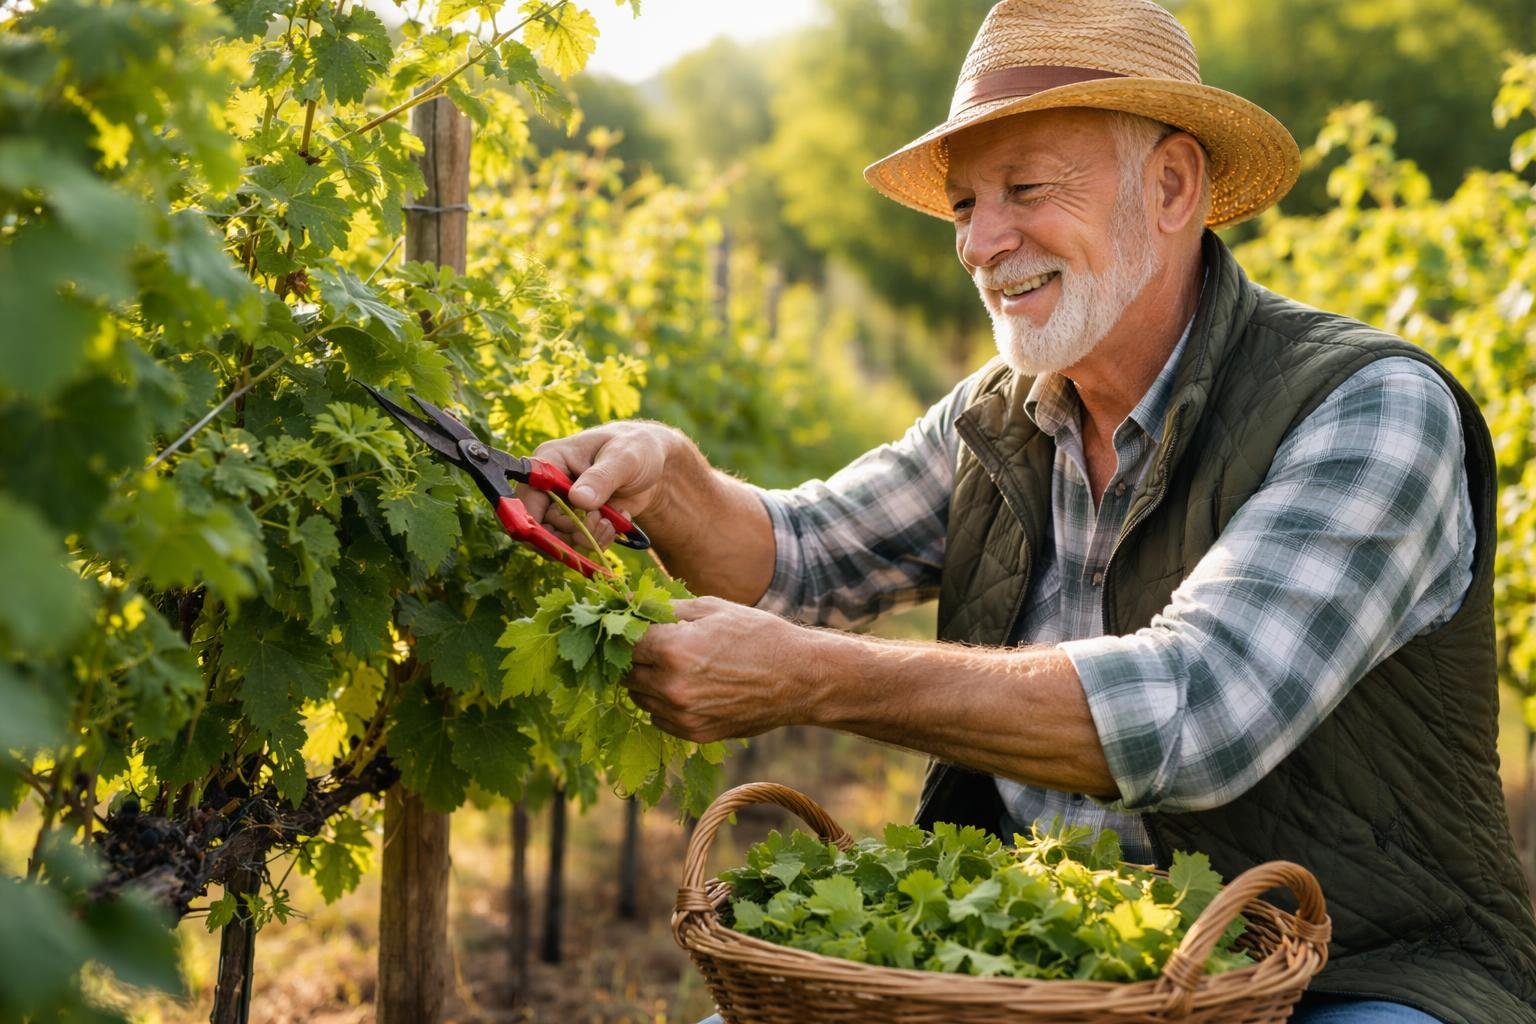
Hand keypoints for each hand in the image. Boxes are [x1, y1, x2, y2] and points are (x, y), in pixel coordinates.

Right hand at [520, 420, 678, 549]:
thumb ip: (601, 477)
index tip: (559, 536)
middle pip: (540, 524)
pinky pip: (579, 543)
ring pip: (560, 539)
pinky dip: (599, 540)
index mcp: (551, 460)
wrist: (653, 463)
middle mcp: (550, 485)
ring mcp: (563, 505)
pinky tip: (616, 524)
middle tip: (600, 520)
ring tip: (612, 522)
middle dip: (571, 531)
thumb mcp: (624, 458)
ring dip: (588, 538)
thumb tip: (578, 500)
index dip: (534, 521)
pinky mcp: (579, 520)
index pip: (527, 495)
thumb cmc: (635, 448)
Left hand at [627, 597, 813, 742]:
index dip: (626, 630)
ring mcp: (682, 714)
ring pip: (639, 697)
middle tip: (655, 646)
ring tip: (675, 666)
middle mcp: (671, 686)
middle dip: (635, 657)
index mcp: (673, 649)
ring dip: (648, 681)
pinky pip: (659, 718)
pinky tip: (687, 687)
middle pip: (626, 671)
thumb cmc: (759, 636)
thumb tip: (631, 605)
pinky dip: (664, 703)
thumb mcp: (713, 608)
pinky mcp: (694, 733)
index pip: (623, 640)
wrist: (799, 678)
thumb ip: (666, 609)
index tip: (633, 626)